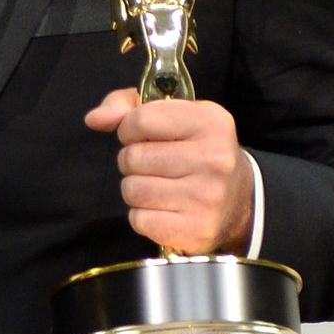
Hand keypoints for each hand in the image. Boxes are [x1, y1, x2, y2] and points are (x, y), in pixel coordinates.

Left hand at [85, 88, 254, 254]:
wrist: (239, 201)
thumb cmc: (195, 150)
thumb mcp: (173, 115)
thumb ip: (128, 106)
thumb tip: (94, 119)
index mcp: (210, 121)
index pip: (140, 119)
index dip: (130, 129)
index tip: (144, 136)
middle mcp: (213, 158)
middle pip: (132, 157)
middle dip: (133, 161)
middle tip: (154, 165)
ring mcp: (206, 196)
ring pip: (132, 189)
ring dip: (136, 189)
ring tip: (158, 186)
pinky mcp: (196, 228)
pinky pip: (139, 219)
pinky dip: (143, 216)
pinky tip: (163, 209)